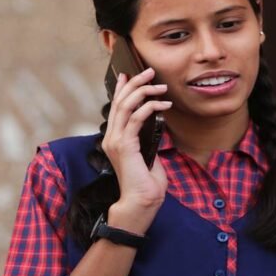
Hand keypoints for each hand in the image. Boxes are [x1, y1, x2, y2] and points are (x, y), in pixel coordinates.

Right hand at [100, 69, 170, 233]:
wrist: (140, 203)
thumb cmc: (146, 185)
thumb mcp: (149, 157)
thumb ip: (148, 142)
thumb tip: (156, 128)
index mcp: (115, 140)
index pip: (116, 108)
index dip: (122, 88)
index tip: (129, 73)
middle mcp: (111, 137)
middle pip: (120, 101)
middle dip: (134, 83)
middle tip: (149, 71)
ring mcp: (116, 141)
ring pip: (126, 105)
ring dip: (143, 91)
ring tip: (160, 85)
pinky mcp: (124, 145)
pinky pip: (135, 118)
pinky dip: (149, 107)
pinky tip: (163, 104)